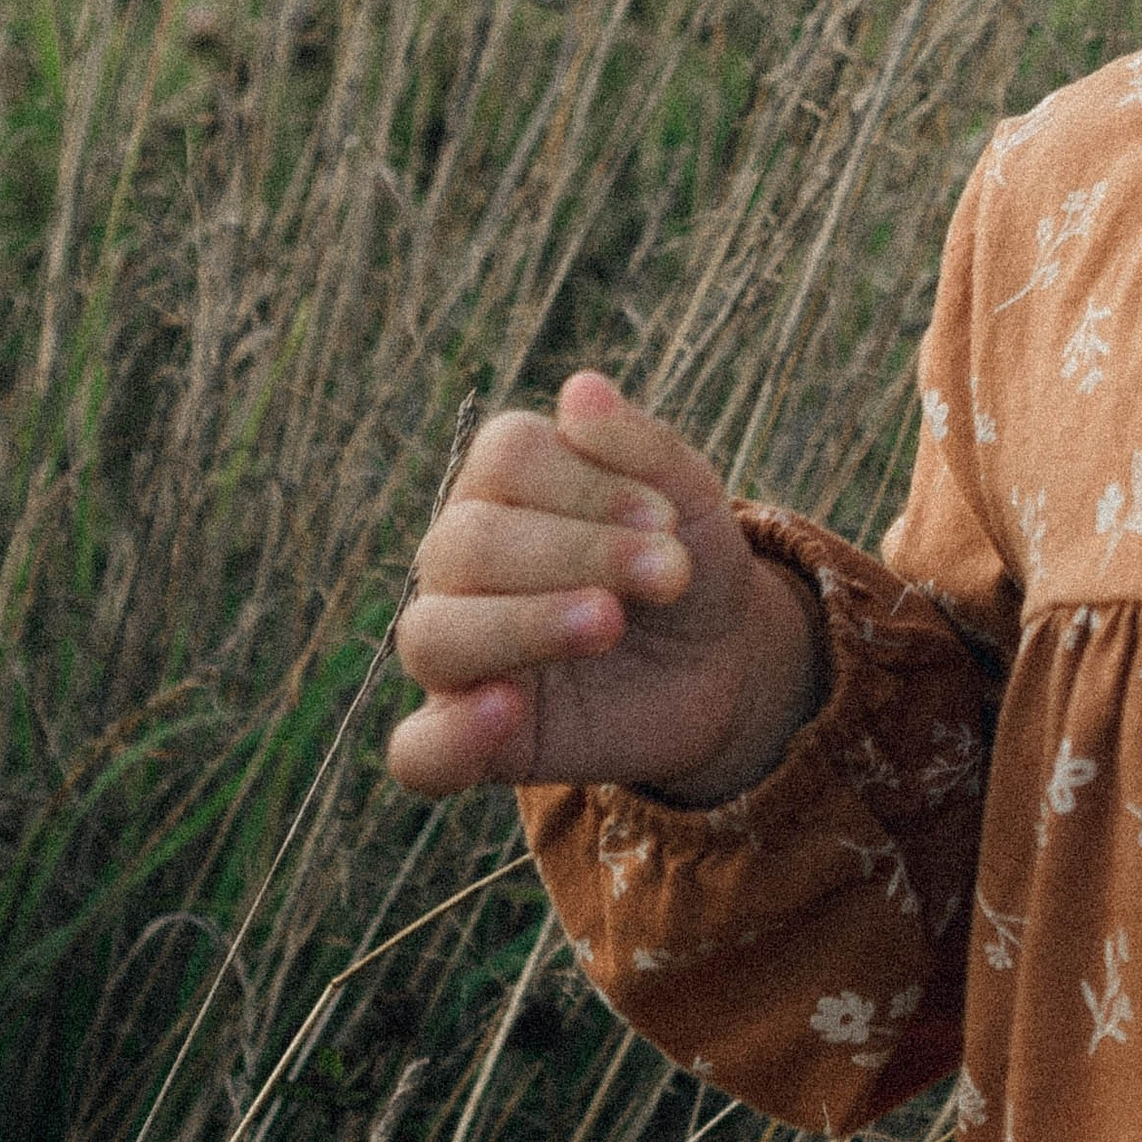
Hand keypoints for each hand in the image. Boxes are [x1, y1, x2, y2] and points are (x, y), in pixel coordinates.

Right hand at [388, 372, 824, 800]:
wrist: (724, 660)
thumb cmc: (689, 559)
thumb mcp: (692, 501)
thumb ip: (642, 448)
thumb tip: (582, 389)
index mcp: (504, 481)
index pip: (504, 457)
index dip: (586, 484)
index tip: (668, 519)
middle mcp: (460, 558)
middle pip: (467, 542)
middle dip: (578, 553)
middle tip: (668, 574)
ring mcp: (459, 650)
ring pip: (432, 634)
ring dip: (525, 625)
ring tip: (609, 623)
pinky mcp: (472, 738)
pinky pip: (418, 751)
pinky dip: (449, 737)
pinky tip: (508, 711)